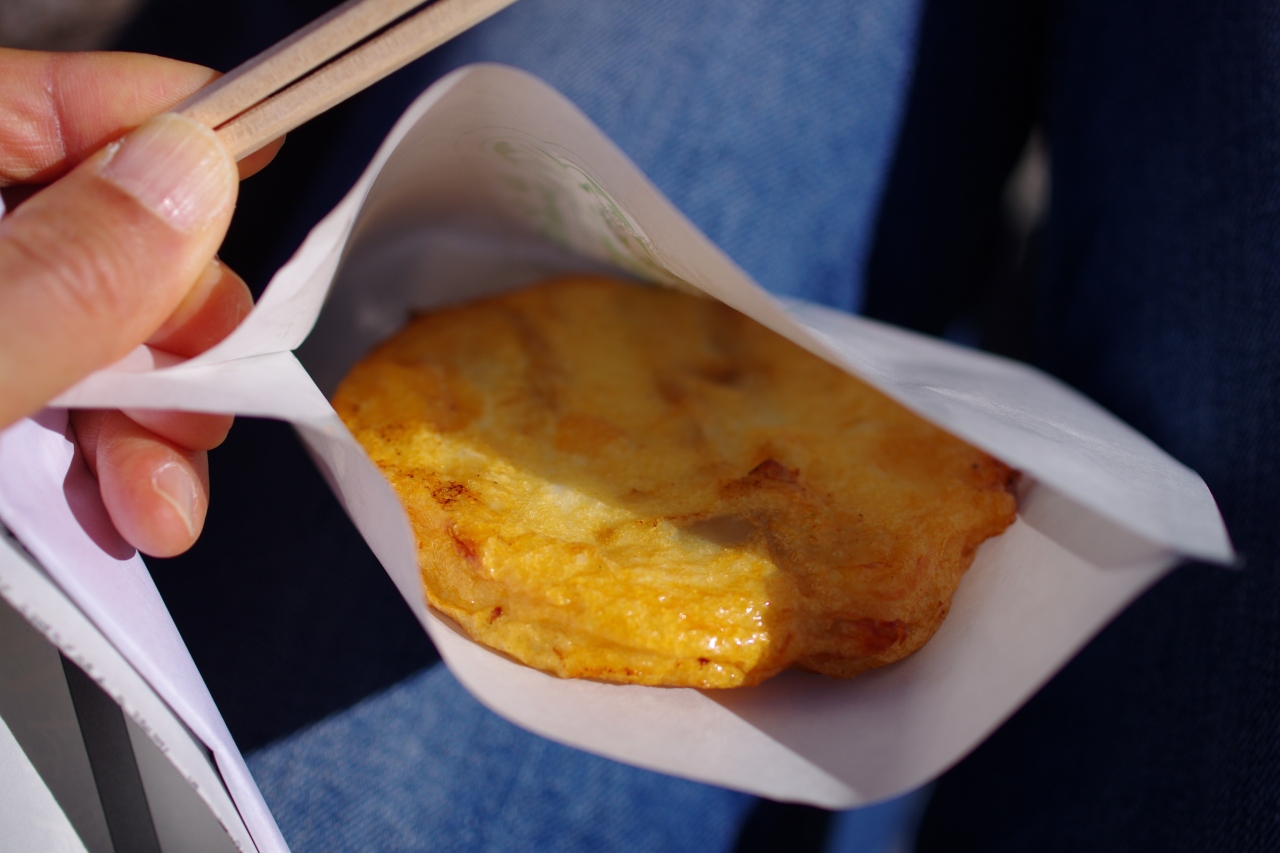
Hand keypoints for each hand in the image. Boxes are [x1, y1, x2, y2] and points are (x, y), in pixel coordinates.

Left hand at [0, 49, 282, 556]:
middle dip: (175, 338)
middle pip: (106, 233)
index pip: (66, 102)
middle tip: (197, 409)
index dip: (179, 130)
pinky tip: (122, 510)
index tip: (270, 154)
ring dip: (153, 423)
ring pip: (94, 329)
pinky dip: (103, 458)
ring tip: (156, 507)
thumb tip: (193, 175)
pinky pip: (57, 396)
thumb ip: (60, 276)